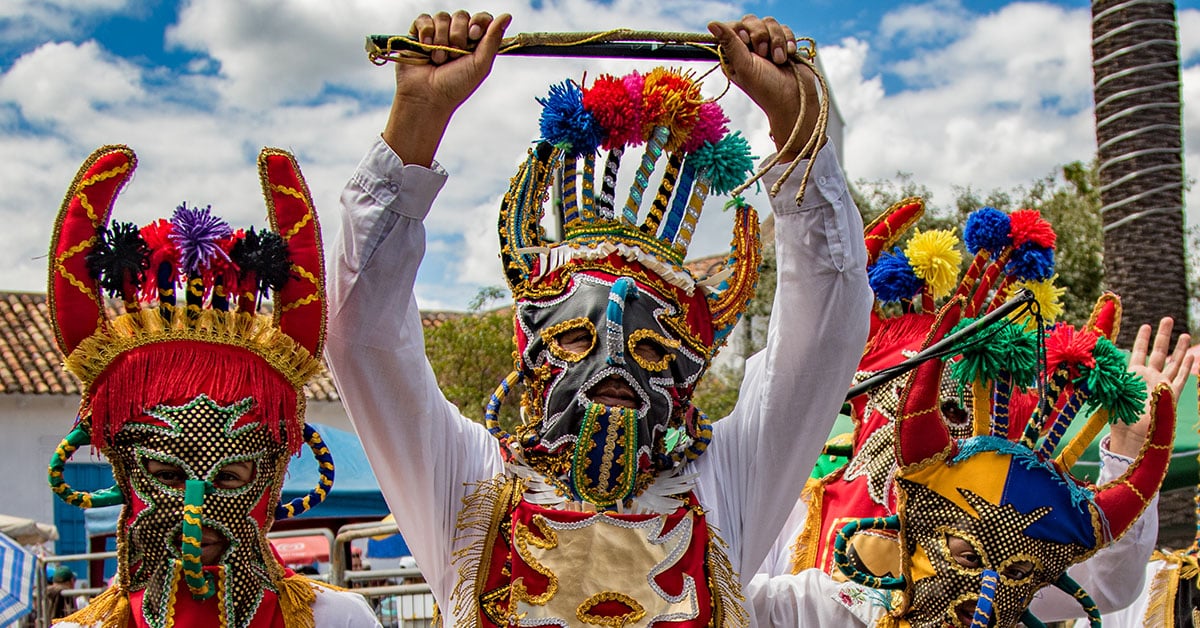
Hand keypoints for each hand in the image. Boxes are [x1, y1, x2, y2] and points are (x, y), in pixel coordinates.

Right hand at [382, 10, 510, 166]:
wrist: (427, 97)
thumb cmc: (455, 87)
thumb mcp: (480, 65)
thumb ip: (493, 39)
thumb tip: (507, 16)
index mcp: (473, 44)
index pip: (481, 19)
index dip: (479, 22)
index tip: (474, 35)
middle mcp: (456, 36)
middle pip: (461, 16)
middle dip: (458, 35)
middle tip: (454, 55)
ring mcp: (437, 35)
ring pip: (442, 17)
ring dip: (441, 39)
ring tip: (438, 60)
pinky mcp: (418, 34)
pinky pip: (424, 19)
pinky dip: (426, 32)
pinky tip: (426, 48)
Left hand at [707, 15, 817, 161]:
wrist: (794, 98)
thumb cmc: (766, 89)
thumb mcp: (744, 66)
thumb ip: (730, 43)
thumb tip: (711, 24)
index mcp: (734, 54)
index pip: (732, 27)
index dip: (739, 30)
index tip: (745, 41)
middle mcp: (749, 48)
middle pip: (751, 21)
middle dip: (760, 36)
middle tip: (763, 54)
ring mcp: (768, 45)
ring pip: (770, 23)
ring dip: (776, 41)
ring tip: (778, 60)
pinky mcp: (783, 44)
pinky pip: (784, 29)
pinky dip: (788, 41)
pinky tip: (789, 54)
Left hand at [1108, 317, 1191, 457]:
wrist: (1131, 434)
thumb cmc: (1118, 415)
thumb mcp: (1109, 390)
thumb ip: (1107, 375)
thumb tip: (1091, 358)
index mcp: (1132, 375)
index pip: (1138, 352)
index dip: (1142, 340)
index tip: (1145, 325)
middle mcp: (1149, 378)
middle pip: (1159, 353)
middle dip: (1163, 336)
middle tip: (1168, 319)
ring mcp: (1162, 386)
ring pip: (1174, 363)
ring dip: (1180, 349)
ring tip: (1185, 334)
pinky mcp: (1171, 396)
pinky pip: (1181, 379)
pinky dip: (1187, 367)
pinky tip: (1192, 357)